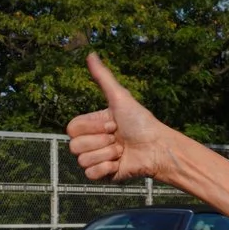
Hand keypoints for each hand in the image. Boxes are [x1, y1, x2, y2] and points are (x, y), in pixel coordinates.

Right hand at [67, 53, 179, 182]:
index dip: (92, 127)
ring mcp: (96, 159)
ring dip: (106, 155)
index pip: (72, 128)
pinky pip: (90, 174)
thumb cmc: (142, 122)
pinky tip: (119, 164)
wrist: (157, 147)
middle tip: (118, 138)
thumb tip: (90, 54)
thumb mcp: (120, 97)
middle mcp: (91, 142)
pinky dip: (106, 169)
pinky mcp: (102, 175)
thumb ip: (103, 77)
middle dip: (100, 142)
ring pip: (82, 161)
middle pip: (74, 146)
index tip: (113, 124)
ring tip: (122, 151)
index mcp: (92, 125)